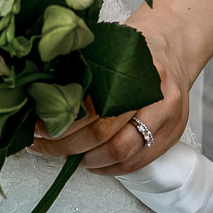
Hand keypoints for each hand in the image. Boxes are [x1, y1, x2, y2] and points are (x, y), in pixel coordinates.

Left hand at [28, 0, 193, 176]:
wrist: (174, 44)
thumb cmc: (136, 46)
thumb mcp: (110, 47)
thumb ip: (85, 70)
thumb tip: (42, 95)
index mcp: (138, 67)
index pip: (95, 104)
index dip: (63, 120)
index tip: (39, 125)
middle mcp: (157, 94)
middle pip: (106, 133)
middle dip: (69, 145)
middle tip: (45, 144)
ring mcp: (169, 117)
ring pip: (122, 153)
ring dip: (88, 160)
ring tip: (65, 156)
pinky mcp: (173, 135)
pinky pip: (138, 163)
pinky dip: (110, 168)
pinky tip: (91, 163)